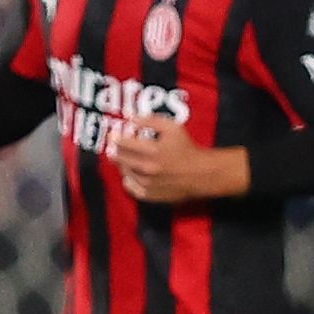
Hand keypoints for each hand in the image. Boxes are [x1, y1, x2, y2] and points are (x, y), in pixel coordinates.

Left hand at [114, 121, 247, 203]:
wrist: (201, 173)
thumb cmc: (187, 149)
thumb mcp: (172, 128)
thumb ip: (151, 120)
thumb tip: (132, 119)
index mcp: (153, 151)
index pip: (125, 143)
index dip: (116, 137)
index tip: (114, 134)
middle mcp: (148, 168)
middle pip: (121, 158)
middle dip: (115, 151)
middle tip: (113, 146)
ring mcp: (149, 183)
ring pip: (125, 172)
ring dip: (121, 164)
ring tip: (121, 158)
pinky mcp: (151, 195)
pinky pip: (132, 188)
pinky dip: (128, 181)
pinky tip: (129, 175)